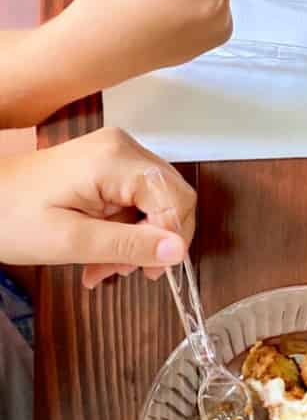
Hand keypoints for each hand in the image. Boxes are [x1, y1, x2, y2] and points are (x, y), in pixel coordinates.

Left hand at [0, 128, 193, 288]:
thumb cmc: (10, 217)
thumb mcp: (71, 241)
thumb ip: (128, 245)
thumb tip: (177, 252)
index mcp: (115, 160)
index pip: (174, 199)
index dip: (172, 239)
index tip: (153, 271)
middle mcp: (122, 148)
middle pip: (170, 198)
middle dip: (153, 241)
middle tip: (127, 272)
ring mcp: (116, 153)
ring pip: (155, 202)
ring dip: (137, 240)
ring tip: (103, 267)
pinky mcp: (108, 164)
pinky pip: (136, 199)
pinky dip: (125, 228)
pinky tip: (102, 249)